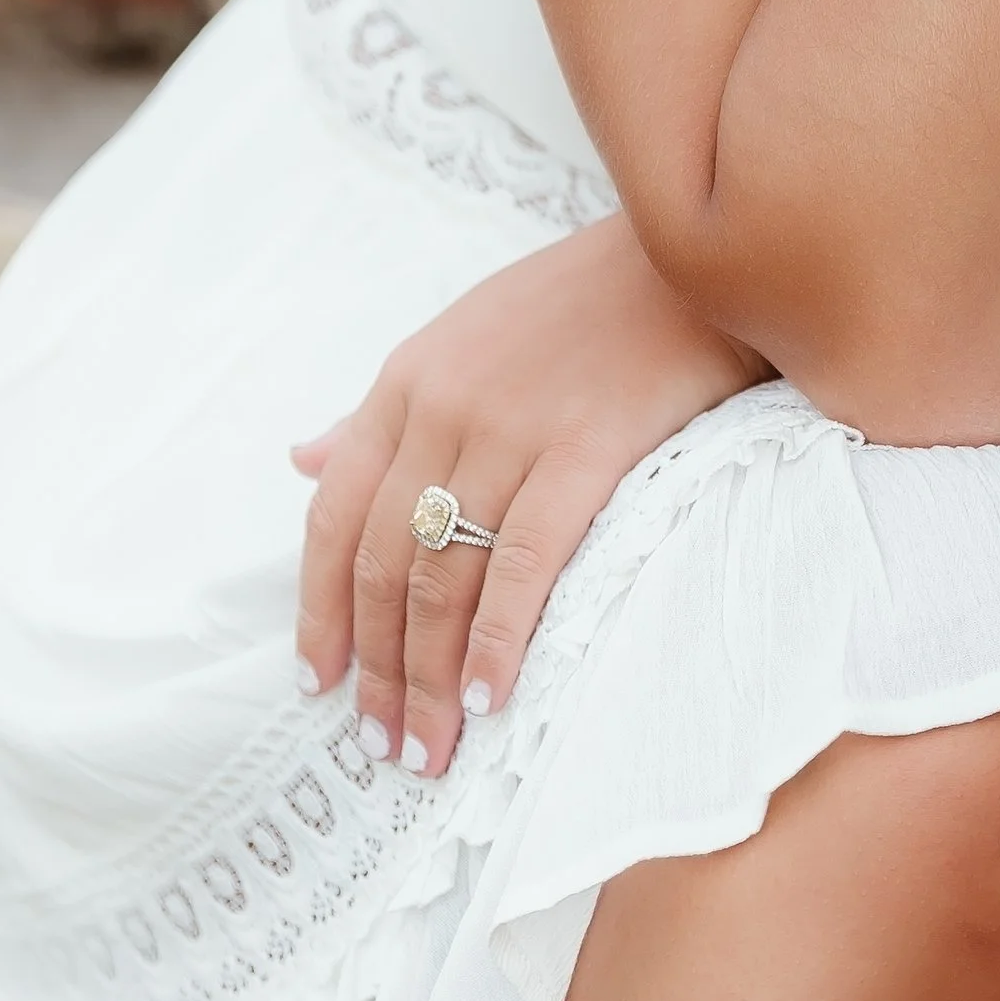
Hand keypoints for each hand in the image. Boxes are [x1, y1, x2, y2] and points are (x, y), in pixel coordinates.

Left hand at [292, 217, 766, 775]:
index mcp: (408, 379)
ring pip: (446, 575)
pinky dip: (498, 639)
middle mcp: (444, 405)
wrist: (696, 253)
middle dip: (379, 667)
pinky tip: (488, 697)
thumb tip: (303, 457)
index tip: (319, 682)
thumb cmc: (588, 298)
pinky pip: (526, 561)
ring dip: (429, 676)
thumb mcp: (466, 333)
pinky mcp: (588, 445)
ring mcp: (512, 426)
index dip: (322, 607)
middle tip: (387, 746)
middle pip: (387, 561)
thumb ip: (384, 408)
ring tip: (429, 747)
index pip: (335, 514)